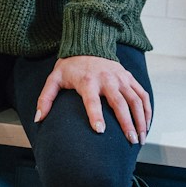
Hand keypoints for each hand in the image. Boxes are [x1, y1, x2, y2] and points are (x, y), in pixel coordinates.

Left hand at [34, 55, 152, 143]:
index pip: (92, 100)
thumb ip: (45, 98)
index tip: (100, 131)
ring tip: (140, 138)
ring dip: (140, 120)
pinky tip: (146, 125)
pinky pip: (142, 94)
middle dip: (127, 123)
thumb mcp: (54, 79)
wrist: (88, 45)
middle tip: (130, 141)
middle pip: (120, 103)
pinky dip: (147, 110)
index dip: (95, 115)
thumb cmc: (70, 66)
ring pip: (135, 100)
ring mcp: (121, 78)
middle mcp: (107, 79)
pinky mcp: (129, 77)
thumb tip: (38, 118)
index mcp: (88, 81)